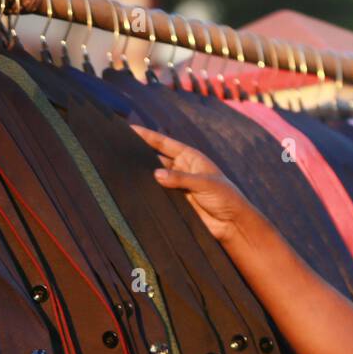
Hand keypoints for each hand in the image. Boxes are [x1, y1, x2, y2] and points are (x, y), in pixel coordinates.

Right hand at [131, 124, 253, 243]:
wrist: (232, 223)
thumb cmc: (226, 197)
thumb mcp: (205, 183)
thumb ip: (180, 178)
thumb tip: (155, 174)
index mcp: (190, 158)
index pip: (164, 144)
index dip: (147, 136)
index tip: (130, 129)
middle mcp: (181, 170)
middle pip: (156, 160)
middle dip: (140, 156)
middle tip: (120, 153)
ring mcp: (177, 187)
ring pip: (155, 179)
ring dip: (143, 177)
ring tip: (123, 172)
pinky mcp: (175, 204)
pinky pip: (159, 197)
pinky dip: (149, 195)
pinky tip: (135, 193)